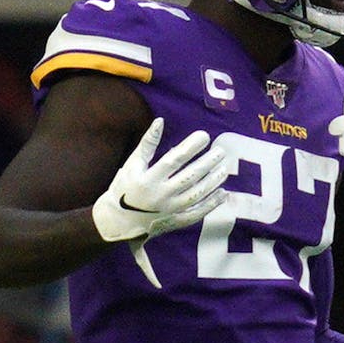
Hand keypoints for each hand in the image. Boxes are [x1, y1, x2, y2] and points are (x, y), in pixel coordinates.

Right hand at [92, 118, 228, 242]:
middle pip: (189, 177)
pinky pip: (198, 213)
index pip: (174, 160)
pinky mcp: (176, 221)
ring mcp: (170, 210)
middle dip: (207, 163)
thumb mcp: (132, 165)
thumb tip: (160, 121)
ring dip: (213, 181)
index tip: (204, 135)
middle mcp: (160, 195)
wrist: (119, 221)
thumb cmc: (125, 187)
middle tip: (221, 151)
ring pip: (197, 194)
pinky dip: (212, 203)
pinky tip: (223, 192)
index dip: (190, 147)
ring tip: (224, 168)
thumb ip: (147, 144)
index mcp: (148, 179)